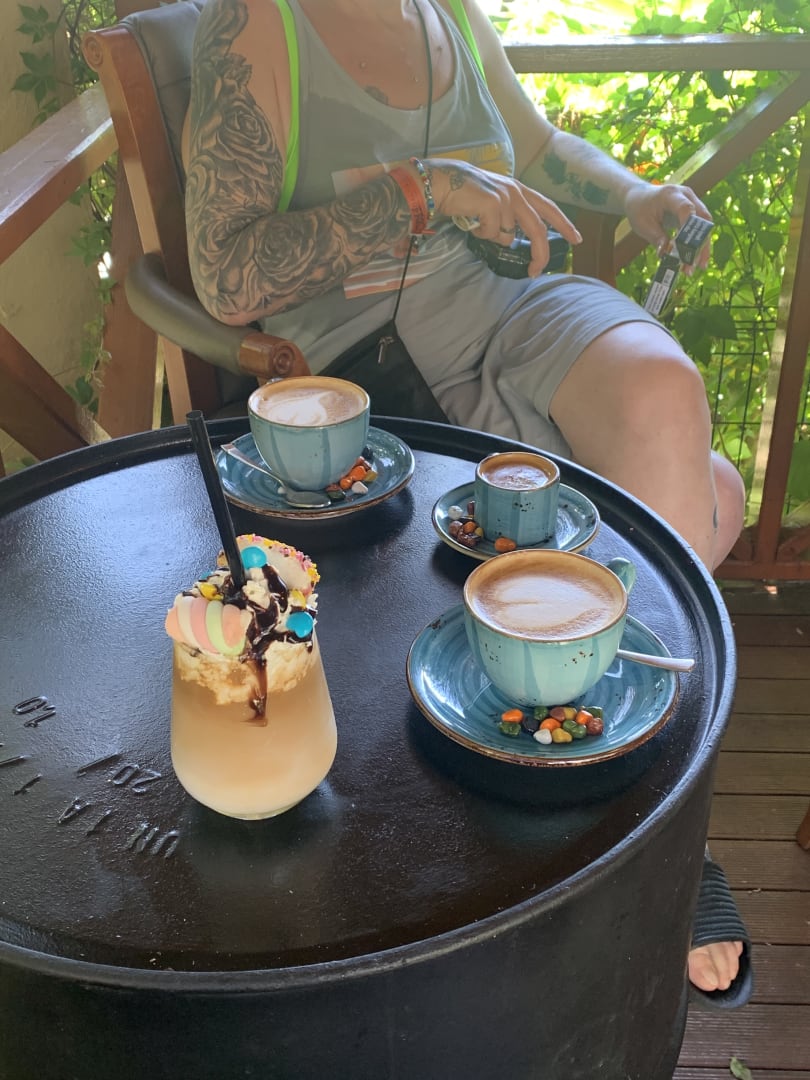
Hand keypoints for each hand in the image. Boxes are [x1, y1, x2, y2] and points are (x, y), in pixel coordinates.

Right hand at [425, 158, 581, 276]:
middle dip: (540, 253)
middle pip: (538, 229)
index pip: (548, 208)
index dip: (564, 224)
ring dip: (491, 237)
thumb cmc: (462, 194)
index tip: (576, 239)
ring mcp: (505, 198)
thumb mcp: (492, 201)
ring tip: (477, 224)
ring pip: (508, 236)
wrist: (440, 182)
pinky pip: (491, 234)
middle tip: (535, 271)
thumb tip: (511, 238)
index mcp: (519, 190)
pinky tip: (470, 222)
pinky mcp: (493, 205)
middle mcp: (516, 192)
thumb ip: (507, 215)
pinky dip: (479, 234)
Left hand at [624, 183, 712, 272]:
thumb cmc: (639, 209)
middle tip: (696, 264)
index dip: (689, 228)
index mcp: (671, 195)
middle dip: (700, 243)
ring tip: (696, 267)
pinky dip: (698, 245)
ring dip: (701, 247)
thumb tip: (667, 254)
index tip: (687, 248)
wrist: (639, 197)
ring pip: (704, 226)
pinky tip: (695, 261)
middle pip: (701, 219)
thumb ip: (657, 238)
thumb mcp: (643, 225)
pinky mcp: (692, 213)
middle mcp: (686, 196)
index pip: (686, 209)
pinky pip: (699, 229)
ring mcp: (692, 203)